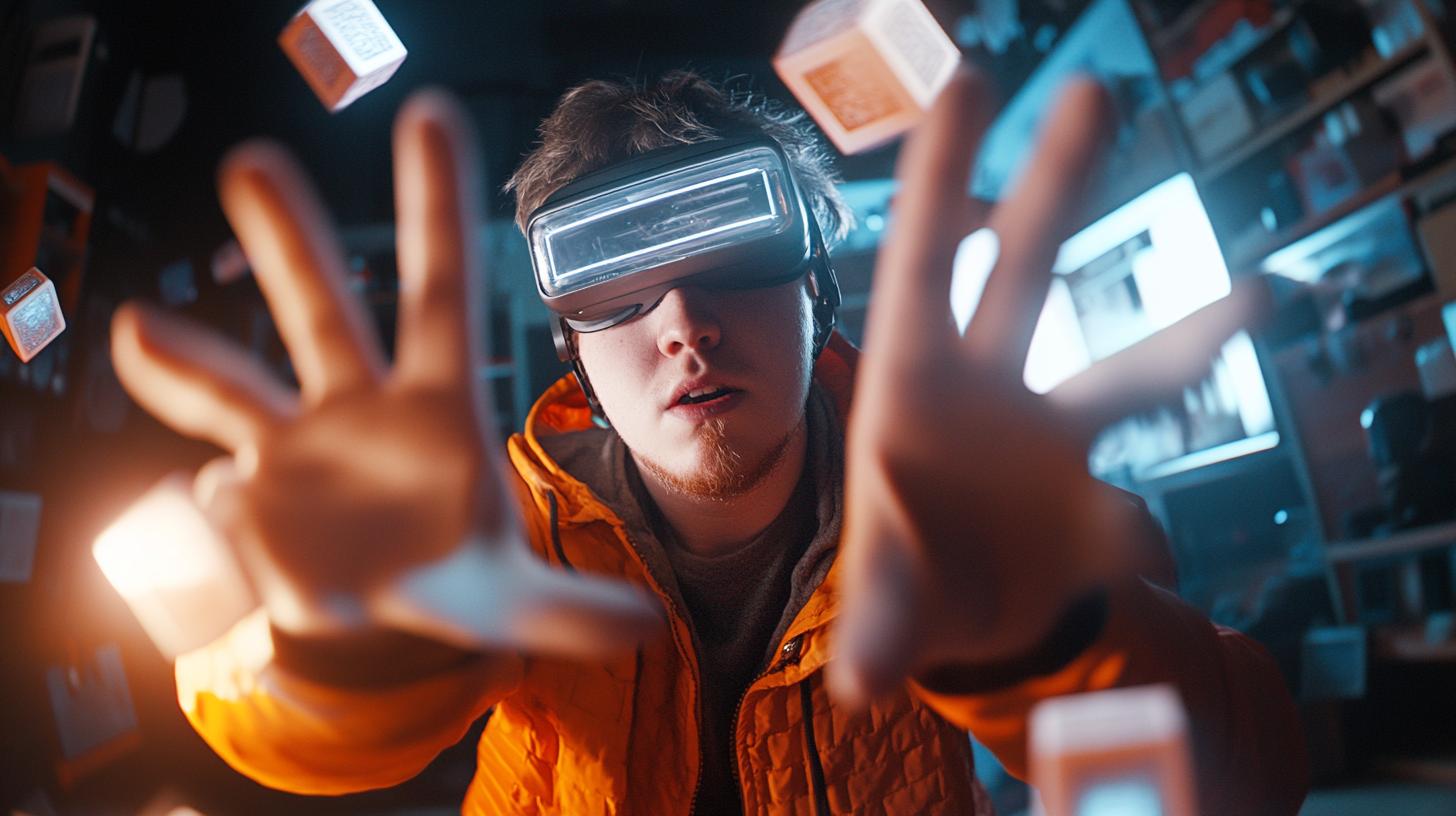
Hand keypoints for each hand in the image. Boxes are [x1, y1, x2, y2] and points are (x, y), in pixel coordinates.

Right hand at [111, 91, 660, 659]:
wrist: (383, 607)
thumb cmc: (453, 573)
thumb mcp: (515, 600)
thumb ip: (571, 608)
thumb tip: (644, 624)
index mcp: (440, 405)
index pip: (443, 292)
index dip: (437, 207)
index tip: (431, 114)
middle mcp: (362, 404)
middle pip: (324, 309)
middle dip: (289, 241)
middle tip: (254, 162)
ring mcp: (297, 444)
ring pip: (236, 378)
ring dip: (185, 357)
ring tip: (137, 330)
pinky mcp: (249, 496)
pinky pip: (213, 488)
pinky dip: (202, 500)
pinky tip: (203, 503)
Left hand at [828, 68, 1271, 702]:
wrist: (960, 620)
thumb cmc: (904, 579)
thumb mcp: (884, 597)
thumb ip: (877, 627)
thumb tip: (860, 683)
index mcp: (910, 384)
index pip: (922, 263)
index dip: (940, 175)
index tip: (964, 84)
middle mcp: (986, 387)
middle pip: (1023, 268)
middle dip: (1054, 183)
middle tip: (1095, 89)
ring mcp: (1048, 430)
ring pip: (1124, 364)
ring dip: (1188, 335)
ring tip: (1257, 295)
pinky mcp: (1097, 484)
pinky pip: (1141, 488)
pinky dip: (1155, 510)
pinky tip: (1158, 525)